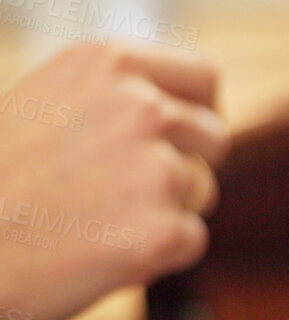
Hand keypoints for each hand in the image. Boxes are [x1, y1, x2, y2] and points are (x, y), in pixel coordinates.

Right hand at [0, 41, 229, 319]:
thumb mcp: (44, 104)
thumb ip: (111, 97)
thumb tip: (178, 108)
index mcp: (108, 63)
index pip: (202, 77)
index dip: (198, 112)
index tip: (184, 137)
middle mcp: (140, 106)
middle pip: (213, 137)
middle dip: (184, 166)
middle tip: (120, 193)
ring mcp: (156, 167)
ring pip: (201, 192)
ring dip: (162, 211)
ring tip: (89, 221)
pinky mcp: (163, 230)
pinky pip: (191, 241)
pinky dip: (154, 255)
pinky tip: (96, 252)